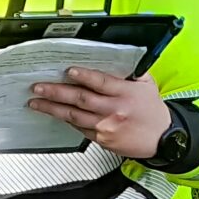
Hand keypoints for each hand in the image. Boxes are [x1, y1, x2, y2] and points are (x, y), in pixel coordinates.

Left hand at [27, 68, 172, 162]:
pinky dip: (66, 120)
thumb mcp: (147, 85)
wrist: (162, 140)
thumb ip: (130, 71)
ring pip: (74, 116)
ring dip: (53, 108)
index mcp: (125, 93)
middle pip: (80, 99)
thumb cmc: (153, 112)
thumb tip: (114, 58)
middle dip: (56, 92)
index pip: (101, 82)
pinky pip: (79, 128)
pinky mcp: (102, 140)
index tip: (68, 71)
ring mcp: (106, 127)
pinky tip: (55, 113)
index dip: (83, 76)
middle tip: (38, 87)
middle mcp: (114, 110)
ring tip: (36, 102)